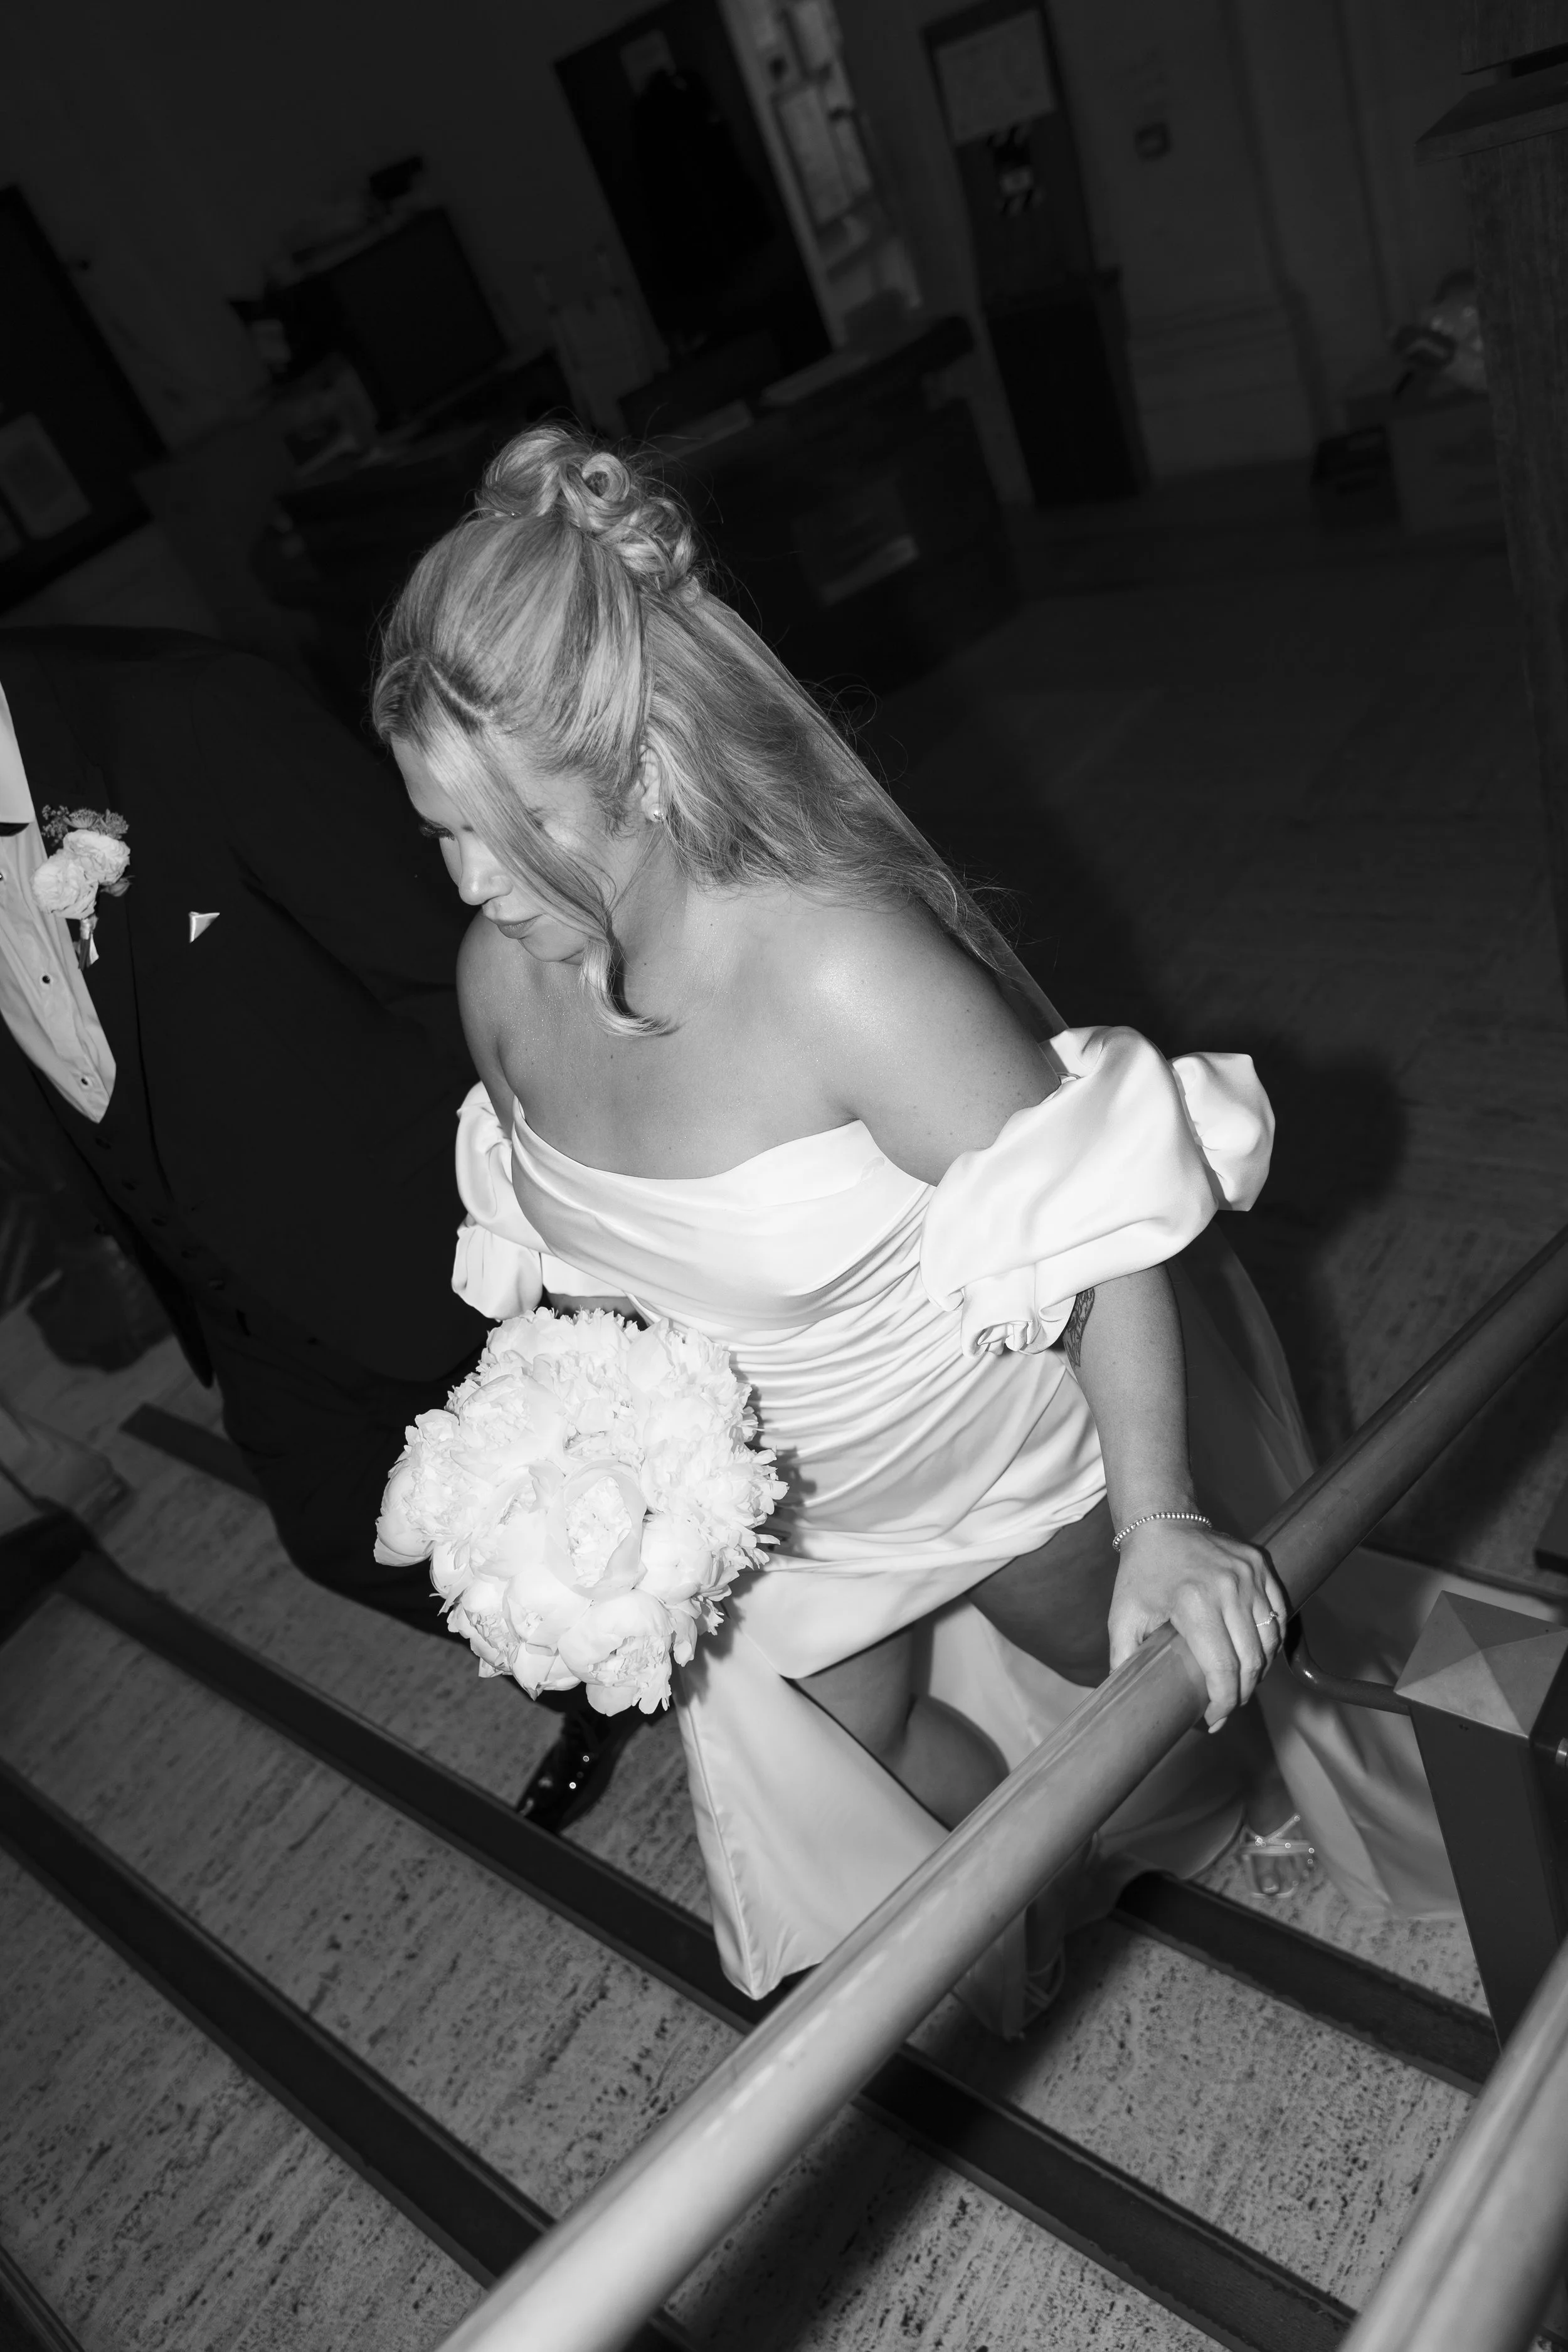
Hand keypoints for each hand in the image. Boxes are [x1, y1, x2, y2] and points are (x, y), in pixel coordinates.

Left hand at [1106, 1519, 1287, 1728]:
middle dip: (1242, 1694)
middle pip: (1252, 1661)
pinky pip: (1279, 1614)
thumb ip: (1124, 1660)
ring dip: (1260, 1670)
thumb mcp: (1122, 1617)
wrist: (1162, 1522)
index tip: (1213, 1720)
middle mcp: (1229, 1588)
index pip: (1223, 1670)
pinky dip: (1272, 1640)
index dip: (1223, 1704)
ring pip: (1270, 1641)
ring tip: (1240, 1683)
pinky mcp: (1261, 1566)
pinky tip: (1256, 1654)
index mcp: (1194, 1603)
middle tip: (1226, 1707)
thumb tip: (1126, 1701)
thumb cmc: (1141, 1573)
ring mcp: (1249, 1575)